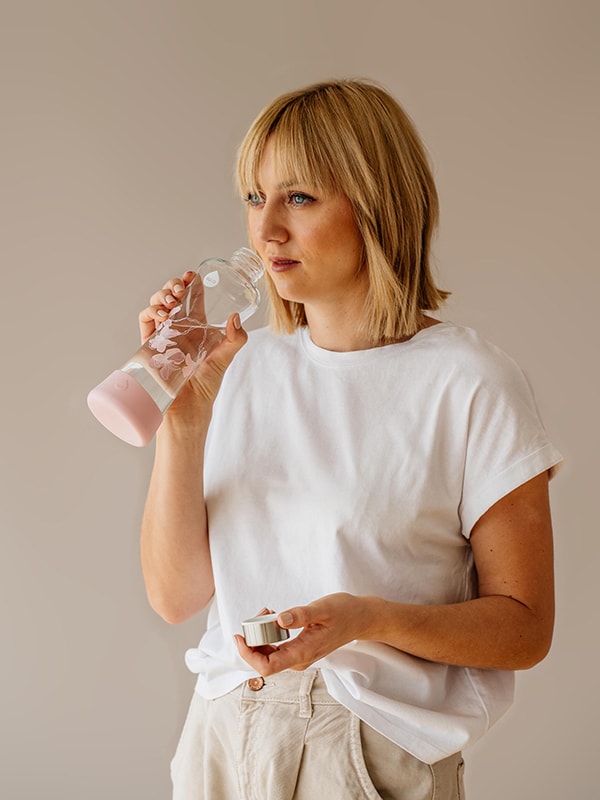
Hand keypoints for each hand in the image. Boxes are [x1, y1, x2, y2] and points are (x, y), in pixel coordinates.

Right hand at [138, 272, 247, 417]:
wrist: (187, 408)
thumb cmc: (205, 386)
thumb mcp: (224, 359)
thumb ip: (235, 339)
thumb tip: (235, 318)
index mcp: (196, 328)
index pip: (192, 299)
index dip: (191, 284)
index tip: (192, 275)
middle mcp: (178, 330)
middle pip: (172, 297)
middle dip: (173, 285)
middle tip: (180, 287)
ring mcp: (163, 337)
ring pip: (157, 305)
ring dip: (161, 295)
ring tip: (172, 299)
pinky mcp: (149, 346)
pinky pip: (145, 322)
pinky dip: (151, 312)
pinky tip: (162, 313)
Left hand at [234, 593, 368, 675]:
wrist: (360, 619)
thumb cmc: (344, 612)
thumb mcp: (323, 608)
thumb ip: (301, 615)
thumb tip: (278, 620)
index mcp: (303, 652)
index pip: (267, 666)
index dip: (248, 655)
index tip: (240, 636)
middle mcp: (299, 659)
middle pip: (264, 660)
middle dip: (253, 638)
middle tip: (261, 612)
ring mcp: (299, 656)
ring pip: (269, 654)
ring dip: (261, 635)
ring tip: (267, 611)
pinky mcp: (299, 650)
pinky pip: (276, 648)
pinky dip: (269, 634)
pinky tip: (273, 617)